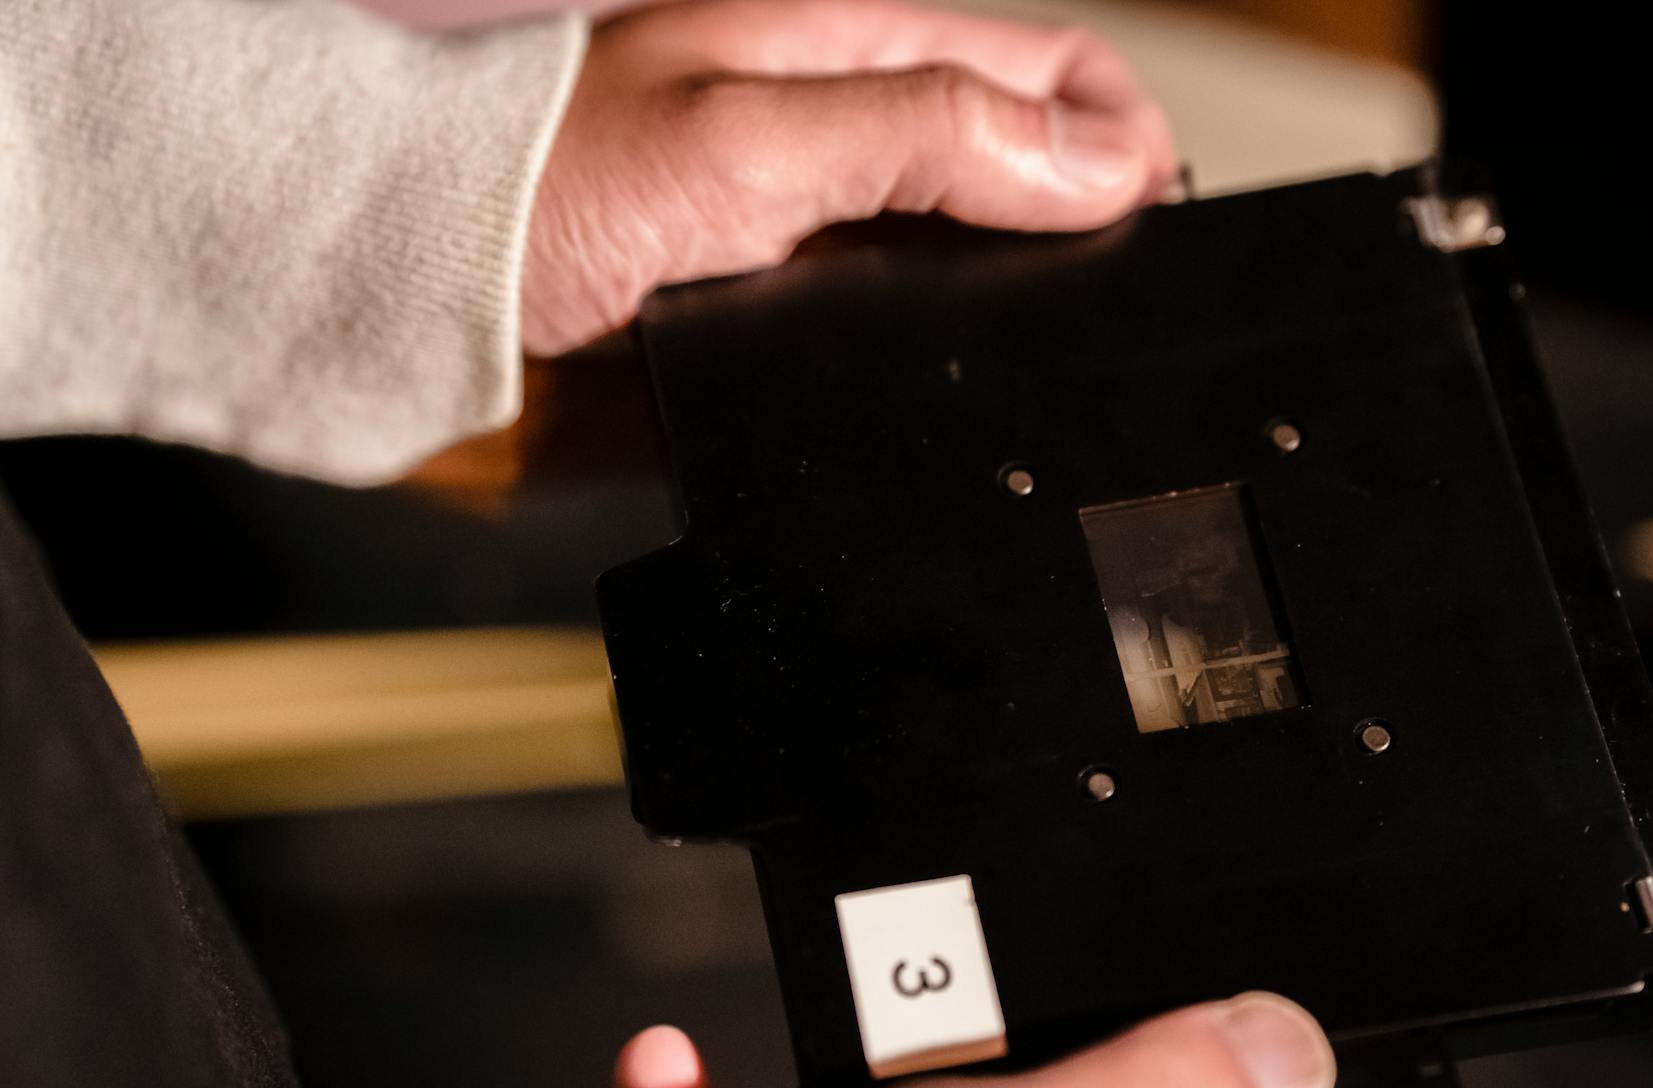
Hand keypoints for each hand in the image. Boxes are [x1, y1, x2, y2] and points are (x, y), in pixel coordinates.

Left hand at [521, 0, 1177, 353]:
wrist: (420, 297)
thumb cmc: (542, 188)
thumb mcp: (756, 141)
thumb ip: (929, 140)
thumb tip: (1099, 163)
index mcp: (851, 53)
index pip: (1047, 73)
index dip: (1122, 136)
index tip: (1155, 215)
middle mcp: (846, 140)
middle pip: (1026, 172)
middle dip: (1091, 224)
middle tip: (1123, 292)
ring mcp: (817, 237)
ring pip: (973, 269)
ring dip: (1023, 306)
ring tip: (1058, 350)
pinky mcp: (783, 324)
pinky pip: (898, 349)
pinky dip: (944, 368)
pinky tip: (955, 393)